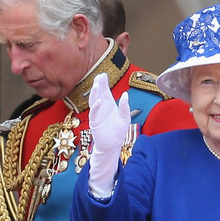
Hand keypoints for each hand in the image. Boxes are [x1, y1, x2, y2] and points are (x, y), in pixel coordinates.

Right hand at [85, 74, 130, 197]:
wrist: (112, 145)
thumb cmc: (118, 131)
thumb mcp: (125, 118)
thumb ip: (124, 106)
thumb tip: (125, 94)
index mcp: (109, 105)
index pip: (106, 91)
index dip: (104, 83)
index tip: (104, 74)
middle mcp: (102, 107)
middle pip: (99, 93)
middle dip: (99, 84)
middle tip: (100, 75)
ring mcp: (97, 114)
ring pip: (94, 100)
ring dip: (95, 92)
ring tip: (97, 84)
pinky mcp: (94, 122)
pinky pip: (94, 113)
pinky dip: (96, 106)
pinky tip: (99, 101)